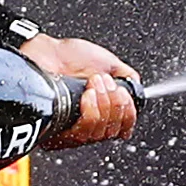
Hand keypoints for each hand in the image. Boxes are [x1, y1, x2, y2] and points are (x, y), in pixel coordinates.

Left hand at [22, 34, 137, 147]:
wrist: (48, 51)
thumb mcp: (108, 64)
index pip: (122, 128)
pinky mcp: (56, 133)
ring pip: (98, 133)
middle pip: (111, 132)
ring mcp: (70, 131)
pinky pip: (81, 133)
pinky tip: (86, 95)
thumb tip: (136, 91)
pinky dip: (90, 112)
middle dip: (115, 104)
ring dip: (103, 104)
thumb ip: (127, 78)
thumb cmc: (71, 56)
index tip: (125, 94)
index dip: (128, 114)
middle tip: (105, 81)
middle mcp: (86, 126)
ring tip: (94, 82)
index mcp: (100, 112)